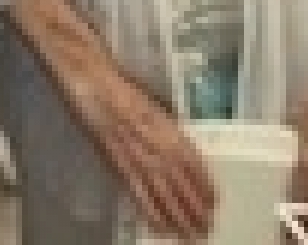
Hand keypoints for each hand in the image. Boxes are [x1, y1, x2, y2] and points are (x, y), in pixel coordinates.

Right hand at [67, 70, 215, 238]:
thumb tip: (178, 146)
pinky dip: (152, 213)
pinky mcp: (118, 165)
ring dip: (180, 216)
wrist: (91, 79)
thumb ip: (165, 126)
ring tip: (191, 235)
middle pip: (183, 182)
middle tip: (207, 228)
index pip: (194, 163)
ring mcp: (139, 156)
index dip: (205, 185)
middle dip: (196, 207)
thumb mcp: (151, 103)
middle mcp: (159, 143)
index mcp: (169, 127)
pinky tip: (161, 228)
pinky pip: (139, 194)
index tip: (215, 203)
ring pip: (165, 193)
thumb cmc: (120, 86)